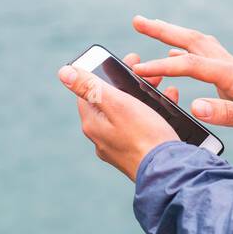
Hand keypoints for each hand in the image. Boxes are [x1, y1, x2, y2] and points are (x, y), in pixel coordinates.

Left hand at [58, 55, 178, 181]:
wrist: (168, 172)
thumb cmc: (144, 135)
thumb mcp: (117, 104)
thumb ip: (90, 87)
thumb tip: (64, 72)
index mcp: (93, 123)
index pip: (89, 90)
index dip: (105, 72)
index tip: (125, 61)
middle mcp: (101, 137)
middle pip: (110, 101)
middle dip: (129, 83)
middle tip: (149, 73)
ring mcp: (118, 147)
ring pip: (128, 113)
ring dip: (143, 97)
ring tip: (162, 88)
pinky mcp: (136, 154)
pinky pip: (140, 127)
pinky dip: (152, 114)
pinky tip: (166, 110)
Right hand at [129, 15, 232, 153]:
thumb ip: (228, 114)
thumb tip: (195, 106)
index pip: (191, 65)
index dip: (163, 66)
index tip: (139, 69)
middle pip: (193, 41)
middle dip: (164, 31)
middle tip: (137, 21)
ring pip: (199, 45)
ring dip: (174, 36)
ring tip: (150, 29)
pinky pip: (205, 58)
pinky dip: (186, 51)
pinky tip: (178, 55)